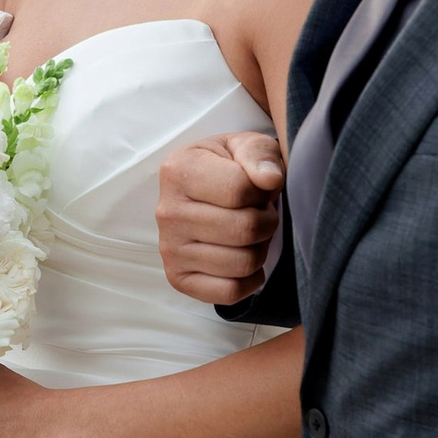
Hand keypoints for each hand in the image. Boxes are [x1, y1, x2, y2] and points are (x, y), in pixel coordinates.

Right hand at [158, 132, 283, 305]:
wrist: (205, 188)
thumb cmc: (229, 166)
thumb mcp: (246, 144)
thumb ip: (260, 154)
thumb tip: (270, 179)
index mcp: (178, 170)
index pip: (239, 190)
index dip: (263, 191)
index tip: (258, 188)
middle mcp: (168, 212)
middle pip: (244, 230)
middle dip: (267, 222)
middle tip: (261, 213)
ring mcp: (170, 249)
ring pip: (241, 263)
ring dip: (260, 249)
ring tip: (251, 233)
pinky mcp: (178, 278)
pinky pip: (229, 292)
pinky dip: (250, 280)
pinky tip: (246, 259)